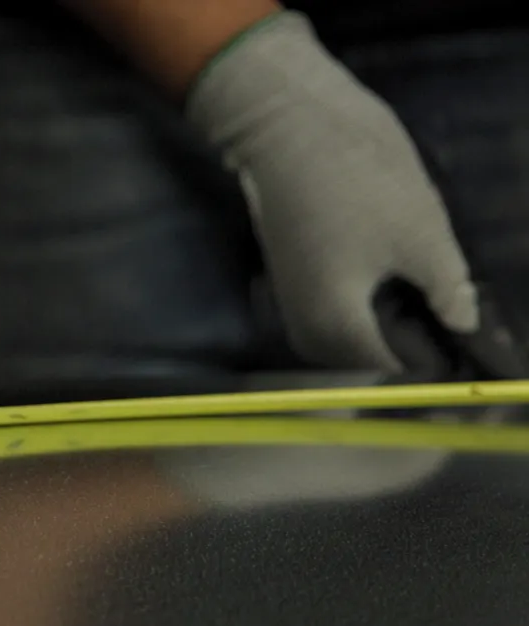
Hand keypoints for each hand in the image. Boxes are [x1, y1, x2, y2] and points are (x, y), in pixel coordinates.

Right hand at [187, 12, 484, 372]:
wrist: (289, 130)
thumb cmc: (359, 181)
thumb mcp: (424, 235)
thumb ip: (449, 289)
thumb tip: (464, 322)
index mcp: (340, 324)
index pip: (394, 367)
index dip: (433, 361)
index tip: (464, 343)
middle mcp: (306, 324)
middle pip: (361, 360)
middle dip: (402, 348)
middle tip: (447, 320)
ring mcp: (291, 301)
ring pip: (340, 339)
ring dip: (377, 330)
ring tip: (421, 302)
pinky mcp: (288, 277)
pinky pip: (326, 314)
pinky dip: (357, 310)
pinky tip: (387, 283)